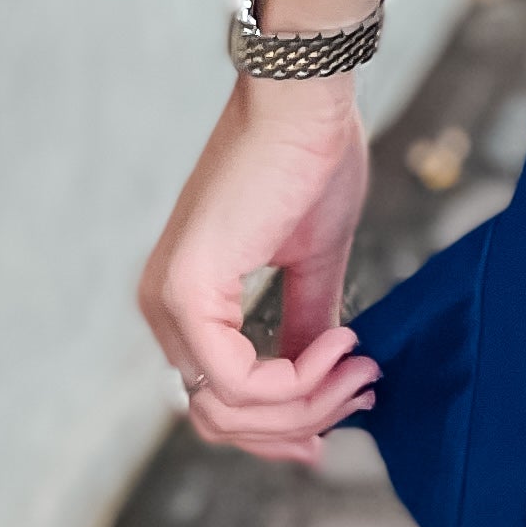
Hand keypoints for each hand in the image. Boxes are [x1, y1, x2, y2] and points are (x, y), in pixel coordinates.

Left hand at [139, 79, 380, 462]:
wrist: (304, 100)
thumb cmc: (310, 160)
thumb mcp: (313, 261)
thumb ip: (305, 326)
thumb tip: (326, 390)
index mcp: (186, 301)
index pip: (218, 402)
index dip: (281, 426)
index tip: (346, 409)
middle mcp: (163, 308)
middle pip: (220, 420)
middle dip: (299, 423)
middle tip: (362, 392)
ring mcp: (169, 302)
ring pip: (230, 410)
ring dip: (307, 403)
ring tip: (359, 367)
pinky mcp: (188, 292)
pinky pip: (236, 381)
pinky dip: (295, 380)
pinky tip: (337, 347)